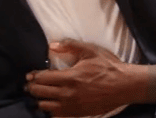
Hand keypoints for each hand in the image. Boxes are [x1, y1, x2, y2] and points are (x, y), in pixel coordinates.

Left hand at [25, 39, 147, 116]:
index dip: (33, 77)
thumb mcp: (89, 50)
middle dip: (32, 89)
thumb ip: (69, 46)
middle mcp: (69, 94)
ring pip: (48, 108)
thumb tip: (51, 45)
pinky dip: (52, 112)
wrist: (126, 85)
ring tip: (38, 95)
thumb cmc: (107, 66)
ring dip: (41, 101)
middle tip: (28, 85)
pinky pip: (60, 116)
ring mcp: (75, 106)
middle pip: (42, 94)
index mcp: (70, 78)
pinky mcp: (81, 114)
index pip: (43, 79)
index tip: (28, 76)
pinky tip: (51, 106)